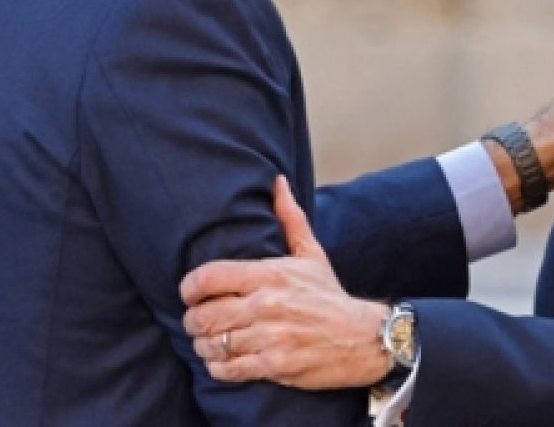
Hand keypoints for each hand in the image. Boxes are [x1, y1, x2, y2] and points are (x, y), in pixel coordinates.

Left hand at [180, 175, 389, 389]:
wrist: (364, 337)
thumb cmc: (329, 295)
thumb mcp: (312, 254)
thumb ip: (290, 218)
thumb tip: (277, 182)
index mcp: (272, 274)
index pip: (209, 277)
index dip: (189, 288)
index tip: (191, 294)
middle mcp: (267, 304)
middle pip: (203, 316)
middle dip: (192, 321)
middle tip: (197, 321)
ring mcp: (270, 337)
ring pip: (211, 345)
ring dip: (204, 345)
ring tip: (210, 341)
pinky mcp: (275, 365)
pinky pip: (228, 370)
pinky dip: (219, 367)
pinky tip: (225, 360)